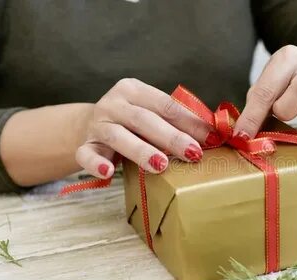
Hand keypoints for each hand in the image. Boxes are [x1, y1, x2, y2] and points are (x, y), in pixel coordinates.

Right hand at [76, 79, 219, 177]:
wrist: (88, 126)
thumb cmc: (132, 122)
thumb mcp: (151, 114)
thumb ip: (175, 119)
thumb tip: (213, 132)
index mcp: (133, 90)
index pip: (165, 104)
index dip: (188, 120)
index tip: (210, 136)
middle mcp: (113, 103)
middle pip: (144, 119)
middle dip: (171, 137)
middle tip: (193, 153)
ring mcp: (96, 125)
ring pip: (118, 136)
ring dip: (141, 150)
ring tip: (160, 165)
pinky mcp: (83, 146)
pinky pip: (86, 155)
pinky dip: (96, 164)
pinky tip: (108, 173)